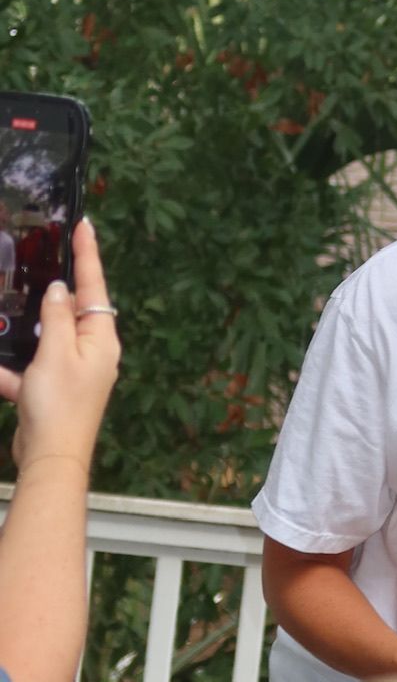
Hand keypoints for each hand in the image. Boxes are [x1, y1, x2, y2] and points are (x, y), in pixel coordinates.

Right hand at [0, 220, 119, 472]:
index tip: (84, 224)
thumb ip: (58, 316)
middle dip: (54, 288)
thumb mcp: (57, 352)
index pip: (95, 286)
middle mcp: (92, 351)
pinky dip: (11, 368)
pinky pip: (28, 367)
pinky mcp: (50, 389)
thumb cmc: (59, 405)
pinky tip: (2, 370)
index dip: (87, 254)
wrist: (50, 457)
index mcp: (101, 338)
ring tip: (11, 301)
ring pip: (45, 337)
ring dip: (26, 328)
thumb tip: (60, 288)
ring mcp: (72, 371)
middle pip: (71, 310)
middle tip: (43, 253)